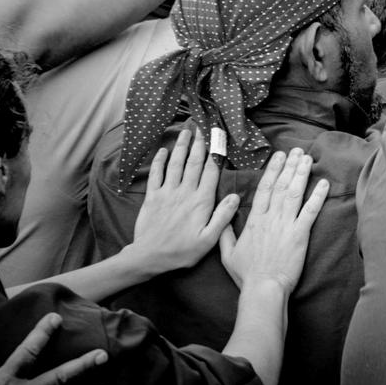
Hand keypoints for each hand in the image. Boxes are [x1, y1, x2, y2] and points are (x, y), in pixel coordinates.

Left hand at [129, 126, 239, 274]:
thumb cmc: (182, 251)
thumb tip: (236, 196)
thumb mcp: (209, 240)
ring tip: (186, 132)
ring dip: (181, 146)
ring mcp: (167, 192)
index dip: (216, 153)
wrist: (149, 257)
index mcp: (201, 201)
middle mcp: (185, 192)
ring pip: (175, 164)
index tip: (219, 138)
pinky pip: (155, 174)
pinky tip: (162, 150)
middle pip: (194, 163)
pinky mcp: (152, 197)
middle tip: (203, 127)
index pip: (211, 172)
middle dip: (199, 144)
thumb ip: (223, 217)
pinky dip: (158, 161)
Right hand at [219, 148, 328, 296]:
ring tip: (307, 159)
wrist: (263, 288)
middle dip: (289, 166)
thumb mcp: (227, 253)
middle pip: (280, 186)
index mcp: (254, 220)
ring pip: (294, 193)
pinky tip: (324, 183)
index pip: (264, 188)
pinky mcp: (300, 234)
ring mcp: (285, 225)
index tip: (278, 156)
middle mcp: (270, 218)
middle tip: (296, 150)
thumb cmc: (246, 274)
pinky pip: (310, 211)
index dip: (272, 170)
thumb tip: (224, 217)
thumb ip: (225, 233)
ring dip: (301, 174)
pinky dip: (318, 196)